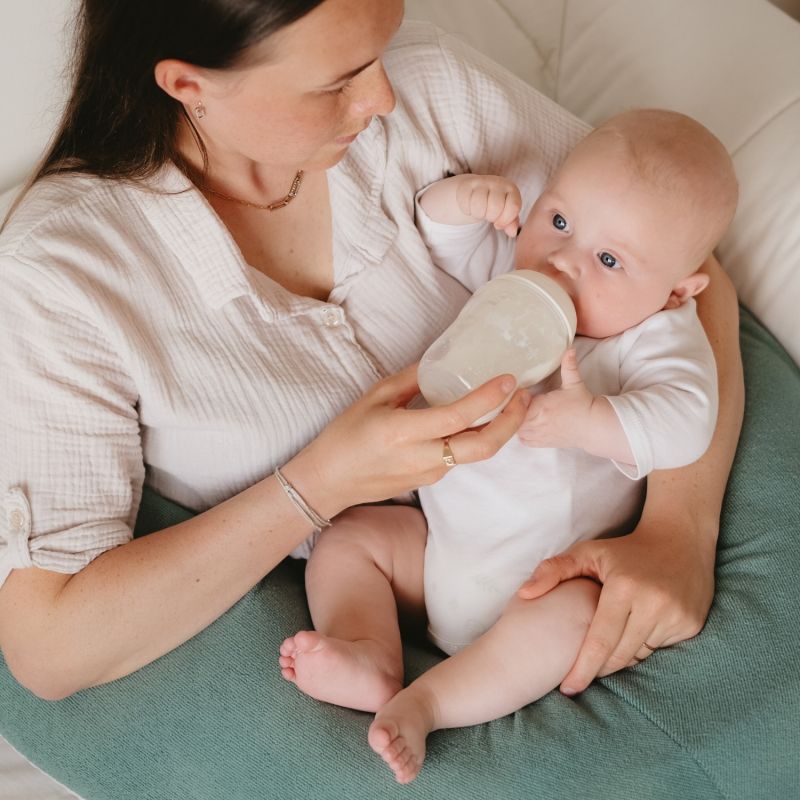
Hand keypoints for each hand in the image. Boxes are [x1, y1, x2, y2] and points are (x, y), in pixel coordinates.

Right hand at [289, 364, 530, 515]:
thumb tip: (440, 360)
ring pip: (476, 454)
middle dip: (512, 422)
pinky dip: (477, 438)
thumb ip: (410, 379)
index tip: (509, 380)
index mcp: (404, 432)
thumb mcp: (373, 398)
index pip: (459, 416)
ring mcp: (429, 473)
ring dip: (500, 431)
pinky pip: (460, 458)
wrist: (329, 481)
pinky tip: (480, 420)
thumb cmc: (345, 436)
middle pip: (483, 446)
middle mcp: (422, 457)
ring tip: (511, 405)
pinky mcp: (430, 481)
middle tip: (525, 396)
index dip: (489, 398)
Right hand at [455, 175, 521, 236]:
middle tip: (488, 215)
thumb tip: (512, 232)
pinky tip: (469, 207)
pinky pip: (465, 202)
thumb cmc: (494, 204)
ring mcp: (481, 182)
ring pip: (479, 205)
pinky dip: (466, 210)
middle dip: (491, 217)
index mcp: (511, 189)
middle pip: (495, 207)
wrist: (475, 190)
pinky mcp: (466, 184)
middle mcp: (498, 182)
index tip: (498, 224)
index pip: (513, 206)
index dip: (505, 220)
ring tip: (480, 211)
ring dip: (478, 214)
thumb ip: (511, 222)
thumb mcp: (505, 212)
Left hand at [517, 349, 593, 448]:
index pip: (514, 402)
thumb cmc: (582, 405)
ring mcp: (536, 436)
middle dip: (510, 407)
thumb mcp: (574, 383)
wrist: (592, 427)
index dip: (512, 396)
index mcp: (540, 408)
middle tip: (512, 399)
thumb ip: (569, 366)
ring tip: (516, 410)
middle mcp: (535, 424)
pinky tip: (524, 423)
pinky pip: (521, 439)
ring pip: (512, 429)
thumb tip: (569, 349)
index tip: (515, 390)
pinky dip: (520, 432)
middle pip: (510, 416)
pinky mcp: (538, 444)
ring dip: (513, 419)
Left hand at [517, 513, 715, 694]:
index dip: (582, 669)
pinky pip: (660, 649)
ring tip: (608, 645)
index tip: (567, 688)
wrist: (681, 539)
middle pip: (619, 655)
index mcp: (624, 587)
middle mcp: (653, 603)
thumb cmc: (625, 549)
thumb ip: (553, 571)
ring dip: (620, 656)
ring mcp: (676, 616)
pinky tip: (636, 631)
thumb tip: (523, 594)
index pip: (600, 641)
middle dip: (598, 668)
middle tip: (580, 674)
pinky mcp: (691, 625)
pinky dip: (644, 647)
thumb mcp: (587, 552)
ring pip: (639, 655)